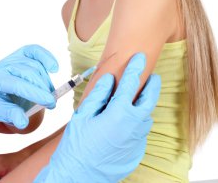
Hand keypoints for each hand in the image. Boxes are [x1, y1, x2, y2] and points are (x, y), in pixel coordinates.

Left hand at [0, 44, 58, 128]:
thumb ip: (11, 115)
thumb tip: (23, 123)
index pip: (17, 85)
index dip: (35, 93)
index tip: (49, 102)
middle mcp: (4, 65)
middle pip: (29, 73)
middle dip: (43, 89)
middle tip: (52, 103)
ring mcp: (14, 57)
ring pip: (36, 66)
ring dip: (46, 81)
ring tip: (50, 95)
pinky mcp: (23, 52)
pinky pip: (36, 51)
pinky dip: (47, 57)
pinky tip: (54, 68)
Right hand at [34, 52, 160, 182]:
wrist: (77, 178)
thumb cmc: (76, 146)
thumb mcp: (84, 115)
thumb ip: (99, 94)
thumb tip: (110, 79)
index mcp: (119, 114)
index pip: (131, 84)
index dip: (135, 68)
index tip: (139, 57)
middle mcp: (133, 127)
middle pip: (149, 100)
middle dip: (152, 85)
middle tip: (152, 75)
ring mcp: (137, 142)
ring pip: (146, 117)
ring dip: (143, 105)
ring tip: (135, 98)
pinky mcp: (136, 152)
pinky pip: (140, 132)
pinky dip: (136, 122)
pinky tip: (125, 122)